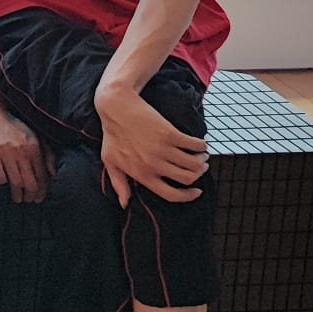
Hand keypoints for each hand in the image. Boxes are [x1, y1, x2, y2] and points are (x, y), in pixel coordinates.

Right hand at [0, 107, 49, 202]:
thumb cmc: (12, 126)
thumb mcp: (33, 136)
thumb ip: (46, 153)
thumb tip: (53, 172)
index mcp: (34, 148)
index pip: (42, 176)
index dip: (42, 190)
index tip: (40, 197)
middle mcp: (22, 152)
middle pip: (30, 183)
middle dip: (31, 196)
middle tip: (29, 200)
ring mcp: (6, 153)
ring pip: (16, 182)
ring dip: (17, 194)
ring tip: (17, 198)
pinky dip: (2, 182)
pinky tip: (3, 182)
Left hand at [97, 89, 206, 205]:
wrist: (116, 107)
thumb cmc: (113, 134)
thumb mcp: (110, 161)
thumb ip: (119, 184)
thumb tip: (125, 204)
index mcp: (141, 174)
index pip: (171, 195)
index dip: (188, 196)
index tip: (196, 191)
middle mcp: (153, 165)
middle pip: (187, 178)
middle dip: (198, 174)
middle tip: (200, 167)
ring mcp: (162, 149)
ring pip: (194, 163)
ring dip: (202, 160)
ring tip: (202, 155)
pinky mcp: (170, 134)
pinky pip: (194, 145)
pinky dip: (202, 146)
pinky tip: (200, 144)